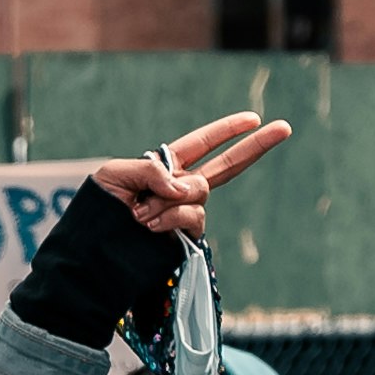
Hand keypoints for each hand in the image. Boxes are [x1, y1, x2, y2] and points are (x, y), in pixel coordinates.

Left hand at [88, 109, 294, 245]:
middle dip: (256, 147)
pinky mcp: (186, 238)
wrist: (89, 256)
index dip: (226, 130)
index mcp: (164, 168)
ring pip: (200, 193)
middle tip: (285, 127)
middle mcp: (180, 190)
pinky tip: (149, 226)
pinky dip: (171, 217)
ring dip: (168, 200)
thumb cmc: (95, 212)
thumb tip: (184, 186)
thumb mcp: (115, 175)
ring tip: (139, 215)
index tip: (253, 118)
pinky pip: (192, 217)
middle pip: (227, 166)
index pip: (202, 144)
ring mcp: (186, 215)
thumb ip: (151, 170)